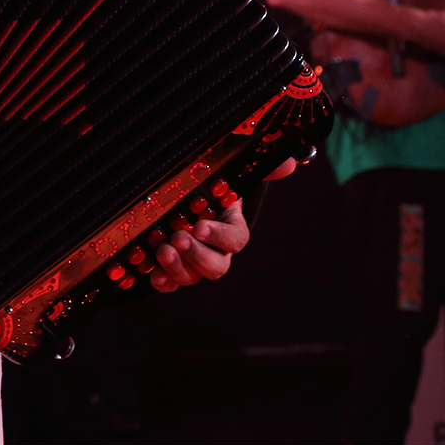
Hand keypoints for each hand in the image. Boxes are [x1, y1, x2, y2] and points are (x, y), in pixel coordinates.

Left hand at [147, 159, 295, 290]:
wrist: (185, 193)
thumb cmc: (212, 183)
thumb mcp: (231, 170)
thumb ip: (260, 166)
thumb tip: (291, 162)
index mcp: (232, 229)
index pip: (235, 239)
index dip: (220, 236)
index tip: (201, 226)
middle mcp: (216, 251)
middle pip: (216, 266)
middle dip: (197, 255)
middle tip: (178, 237)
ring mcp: (193, 262)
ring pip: (193, 277)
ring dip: (178, 268)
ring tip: (162, 250)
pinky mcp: (172, 268)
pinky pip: (171, 283)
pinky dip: (163, 281)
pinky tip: (153, 274)